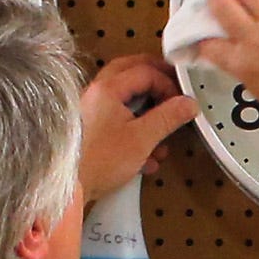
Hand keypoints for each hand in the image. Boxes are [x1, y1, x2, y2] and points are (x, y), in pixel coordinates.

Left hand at [79, 54, 197, 198]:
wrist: (69, 186)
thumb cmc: (98, 161)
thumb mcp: (142, 139)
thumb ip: (168, 118)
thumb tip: (188, 104)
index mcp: (107, 89)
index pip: (145, 72)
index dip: (168, 85)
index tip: (181, 103)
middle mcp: (96, 93)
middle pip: (131, 74)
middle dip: (156, 82)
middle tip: (173, 89)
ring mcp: (91, 110)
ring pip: (125, 98)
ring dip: (148, 111)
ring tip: (163, 133)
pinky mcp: (91, 130)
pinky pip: (118, 120)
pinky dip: (135, 130)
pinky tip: (147, 156)